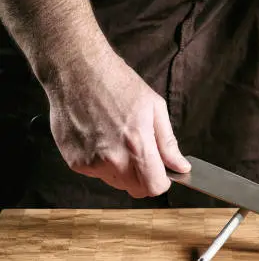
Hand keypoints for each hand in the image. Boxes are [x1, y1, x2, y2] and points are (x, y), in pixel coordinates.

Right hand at [45, 47, 190, 197]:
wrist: (76, 70)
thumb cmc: (118, 84)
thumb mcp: (154, 108)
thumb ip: (168, 143)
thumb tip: (181, 167)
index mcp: (137, 145)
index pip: (155, 187)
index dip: (162, 181)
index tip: (162, 172)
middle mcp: (113, 159)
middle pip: (136, 189)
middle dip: (144, 177)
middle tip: (140, 153)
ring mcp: (91, 162)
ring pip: (116, 183)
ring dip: (122, 170)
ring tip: (117, 140)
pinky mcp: (74, 162)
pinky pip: (96, 173)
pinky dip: (101, 163)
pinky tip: (100, 138)